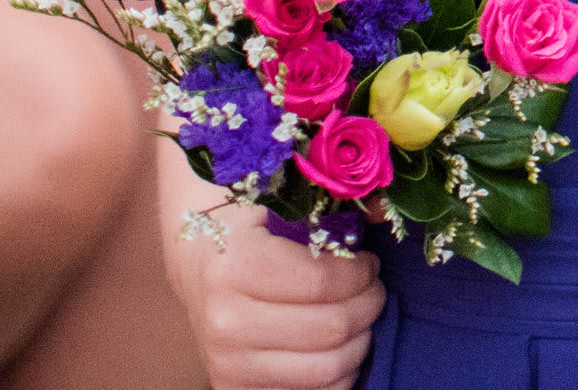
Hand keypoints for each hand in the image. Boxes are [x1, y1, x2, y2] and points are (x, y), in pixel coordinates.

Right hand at [170, 207, 381, 389]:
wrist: (199, 269)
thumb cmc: (250, 234)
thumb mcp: (278, 206)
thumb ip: (328, 209)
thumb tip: (379, 211)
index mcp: (235, 268)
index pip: (322, 282)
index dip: (360, 273)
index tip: (369, 263)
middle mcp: (226, 322)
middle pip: (331, 328)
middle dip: (368, 305)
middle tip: (374, 289)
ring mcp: (229, 364)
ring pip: (327, 367)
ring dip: (361, 341)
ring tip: (361, 315)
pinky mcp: (234, 389)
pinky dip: (340, 374)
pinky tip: (341, 346)